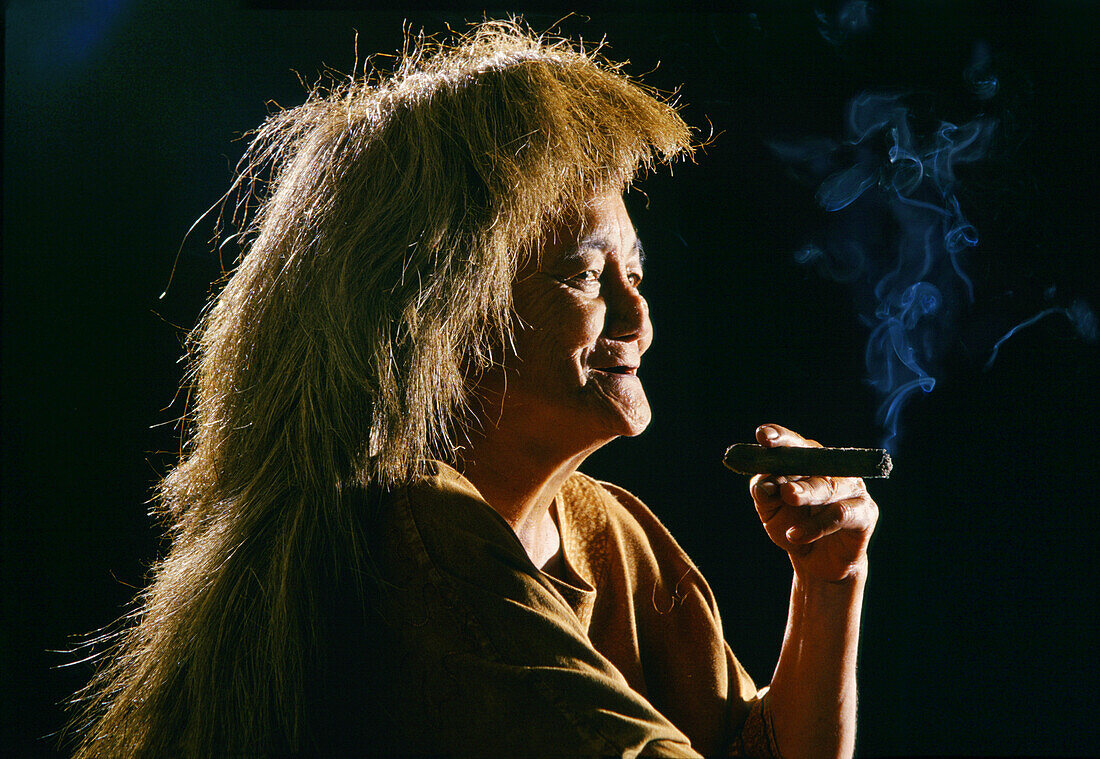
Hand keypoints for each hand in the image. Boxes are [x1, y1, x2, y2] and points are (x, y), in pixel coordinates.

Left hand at [749, 424, 878, 582]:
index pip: (794, 444)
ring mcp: (851, 489)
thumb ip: (764, 493)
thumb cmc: (794, 526)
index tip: (763, 436)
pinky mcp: (864, 512)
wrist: (817, 563)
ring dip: (808, 492)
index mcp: (807, 462)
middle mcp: (832, 469)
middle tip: (780, 479)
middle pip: (813, 461)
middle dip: (795, 466)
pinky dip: (816, 525)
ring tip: (789, 497)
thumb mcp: (770, 511)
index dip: (780, 437)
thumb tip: (763, 484)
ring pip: (829, 486)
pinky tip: (795, 535)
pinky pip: (841, 514)